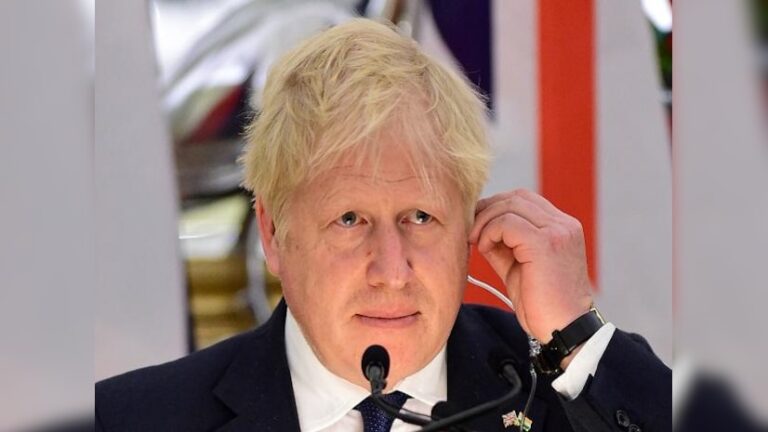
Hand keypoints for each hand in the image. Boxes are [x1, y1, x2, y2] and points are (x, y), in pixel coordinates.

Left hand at [469, 189, 592, 342]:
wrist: (563, 331)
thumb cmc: (542, 305)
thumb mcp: (518, 267)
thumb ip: (503, 245)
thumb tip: (478, 229)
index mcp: (562, 228)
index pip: (524, 200)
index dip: (496, 208)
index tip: (478, 226)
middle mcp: (563, 225)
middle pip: (515, 197)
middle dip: (487, 210)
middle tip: (471, 232)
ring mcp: (557, 232)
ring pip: (510, 205)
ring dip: (485, 221)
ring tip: (477, 242)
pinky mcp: (545, 243)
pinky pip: (507, 222)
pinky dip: (489, 232)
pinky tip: (484, 249)